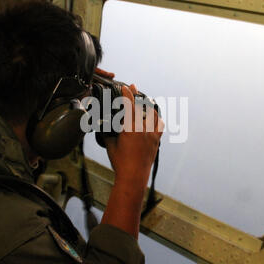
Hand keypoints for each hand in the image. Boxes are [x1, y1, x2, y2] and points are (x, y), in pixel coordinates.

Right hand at [101, 84, 163, 238]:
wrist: (134, 177)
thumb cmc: (120, 163)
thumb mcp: (110, 146)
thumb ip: (109, 134)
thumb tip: (105, 129)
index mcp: (130, 128)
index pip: (130, 106)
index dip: (127, 94)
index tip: (126, 86)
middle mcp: (143, 129)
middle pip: (142, 107)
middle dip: (137, 96)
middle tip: (134, 87)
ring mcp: (151, 135)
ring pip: (154, 115)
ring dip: (148, 107)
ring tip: (144, 102)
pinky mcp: (156, 142)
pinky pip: (159, 127)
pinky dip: (156, 120)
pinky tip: (154, 119)